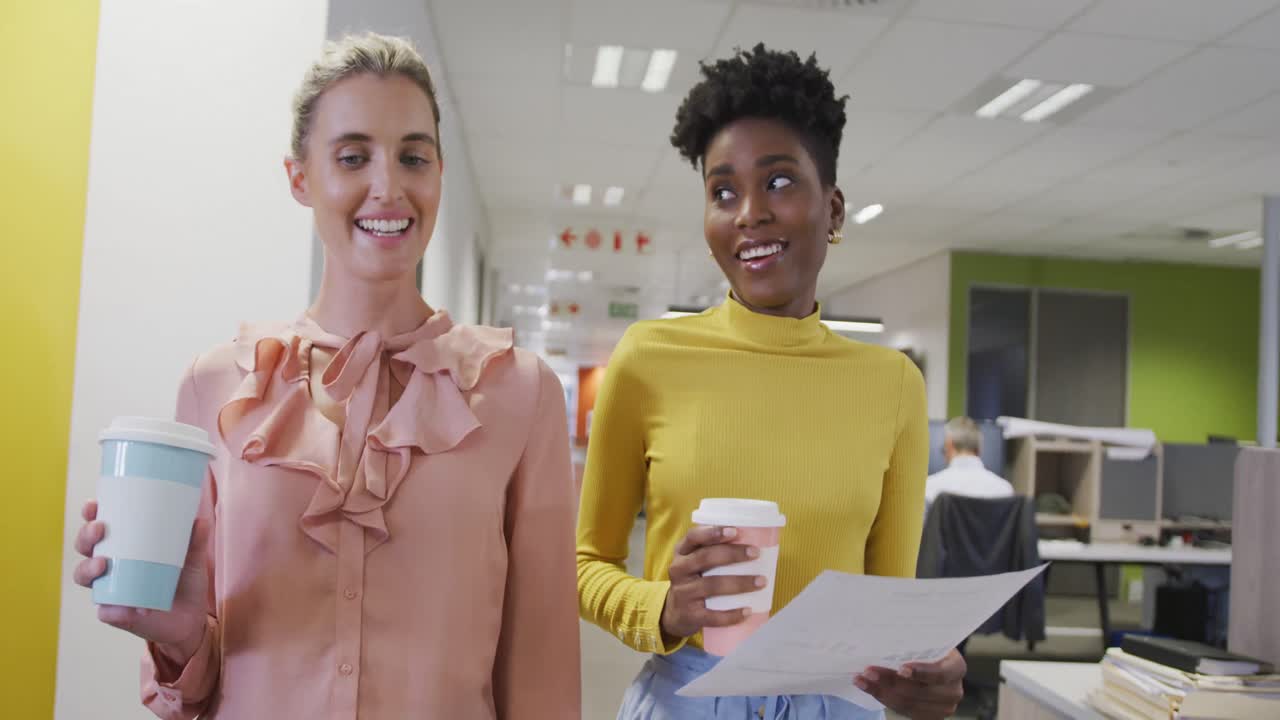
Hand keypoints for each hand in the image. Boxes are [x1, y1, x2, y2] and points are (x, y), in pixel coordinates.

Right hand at [73, 499, 209, 665]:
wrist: (191, 618)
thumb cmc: (185, 581)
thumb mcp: (193, 558)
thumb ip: (196, 541)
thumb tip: (200, 521)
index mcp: (124, 546)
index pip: (100, 526)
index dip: (90, 515)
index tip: (93, 505)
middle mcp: (110, 566)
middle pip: (85, 548)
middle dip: (85, 536)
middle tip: (100, 529)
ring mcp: (109, 590)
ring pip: (84, 576)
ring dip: (88, 568)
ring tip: (103, 564)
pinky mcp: (116, 614)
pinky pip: (107, 611)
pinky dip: (114, 609)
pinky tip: (126, 607)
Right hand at [660, 526, 764, 641]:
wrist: (675, 613)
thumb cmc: (695, 579)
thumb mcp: (695, 561)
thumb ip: (713, 550)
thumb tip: (753, 538)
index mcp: (682, 552)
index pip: (693, 537)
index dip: (713, 533)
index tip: (735, 531)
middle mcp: (679, 569)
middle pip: (705, 558)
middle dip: (733, 554)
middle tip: (755, 553)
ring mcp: (682, 593)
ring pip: (712, 585)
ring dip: (740, 583)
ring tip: (761, 581)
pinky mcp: (689, 615)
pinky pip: (712, 615)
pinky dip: (731, 614)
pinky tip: (747, 610)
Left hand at [854, 648, 965, 718]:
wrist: (933, 663)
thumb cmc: (928, 647)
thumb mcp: (927, 640)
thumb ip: (914, 641)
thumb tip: (884, 633)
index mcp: (956, 667)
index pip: (940, 673)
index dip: (920, 672)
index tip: (900, 668)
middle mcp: (953, 691)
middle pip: (920, 692)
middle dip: (891, 681)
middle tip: (868, 671)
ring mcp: (942, 707)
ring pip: (908, 704)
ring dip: (881, 691)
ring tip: (862, 680)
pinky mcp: (928, 716)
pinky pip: (904, 711)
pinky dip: (884, 698)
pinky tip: (869, 688)